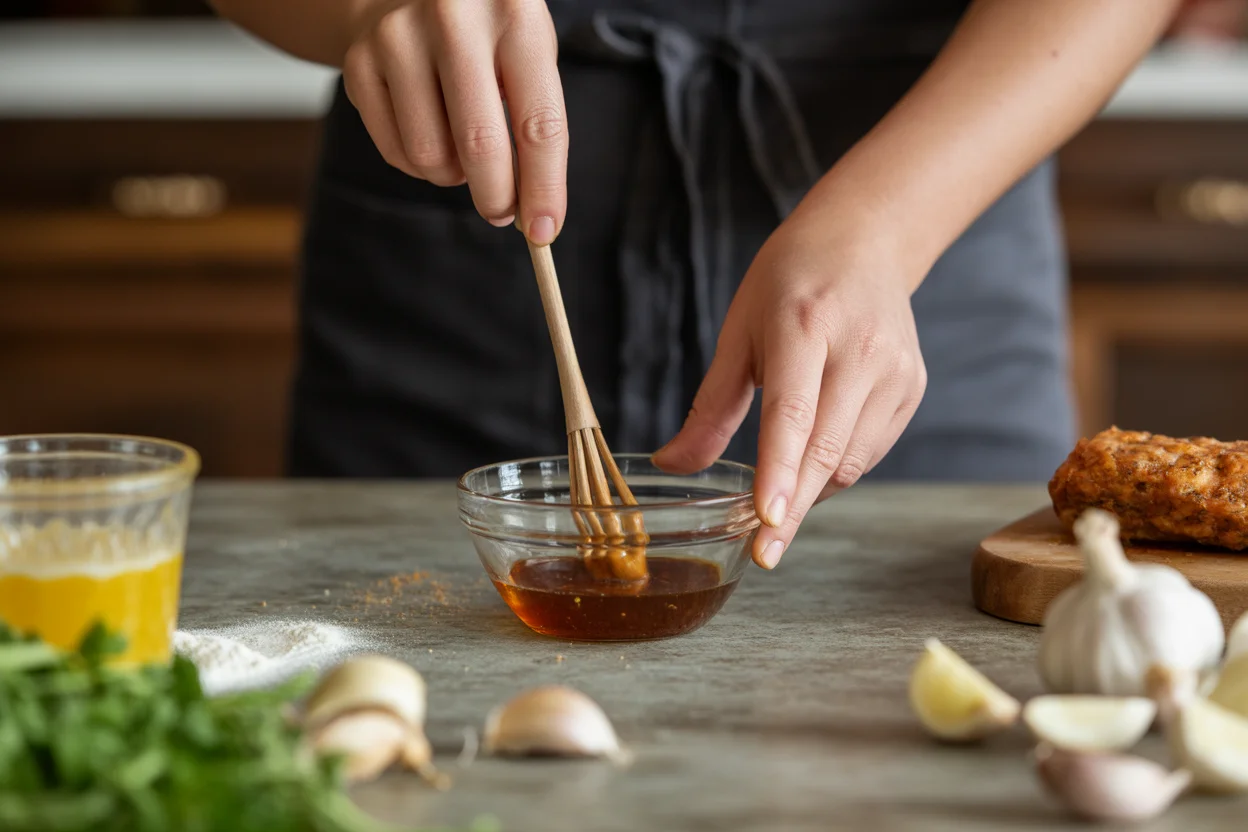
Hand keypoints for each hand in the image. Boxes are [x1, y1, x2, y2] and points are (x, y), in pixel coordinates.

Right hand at [341, 0, 566, 242]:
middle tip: (502, 212)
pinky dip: (420, 166)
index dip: (544, 188)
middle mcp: (454, 18)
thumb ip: (535, 124)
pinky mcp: (359, 61)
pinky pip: (395, 152)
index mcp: (515, 14)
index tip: (544, 231)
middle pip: (480, 146)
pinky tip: (432, 135)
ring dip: (454, 177)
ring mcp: (398, 36)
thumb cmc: (488, 35)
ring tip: (463, 153)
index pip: (539, 124)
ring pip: (431, 157)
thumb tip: (535, 213)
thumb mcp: (527, 55)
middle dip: (496, 198)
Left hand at [651, 207, 927, 569]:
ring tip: (780, 488)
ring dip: (810, 488)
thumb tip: (671, 465)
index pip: (792, 413)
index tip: (766, 522)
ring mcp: (894, 371)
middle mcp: (859, 349)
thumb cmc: (789, 281)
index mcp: (805, 325)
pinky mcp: (912, 387)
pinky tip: (813, 455)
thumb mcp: (738, 331)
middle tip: (763, 552)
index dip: (778, 472)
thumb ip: (710, 406)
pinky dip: (836, 468)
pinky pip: (869, 451)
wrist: (865, 240)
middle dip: (792, 508)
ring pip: (849, 460)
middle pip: (824, 450)